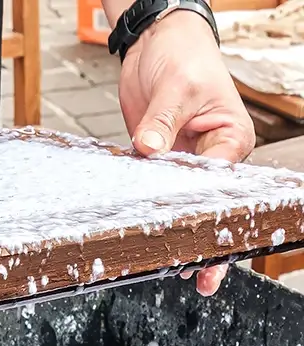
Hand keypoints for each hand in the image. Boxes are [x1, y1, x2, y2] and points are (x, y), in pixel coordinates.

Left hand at [118, 10, 254, 296]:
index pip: (222, 189)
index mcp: (229, 141)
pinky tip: (140, 238)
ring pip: (178, 206)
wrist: (155, 42)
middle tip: (201, 278)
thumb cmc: (183, 55)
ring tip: (170, 269)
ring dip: (173, 234)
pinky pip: (149, 191)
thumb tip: (148, 150)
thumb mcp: (178, 87)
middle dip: (205, 244)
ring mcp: (180, 163)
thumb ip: (162, 123)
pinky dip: (144, 212)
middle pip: (207, 208)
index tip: (204, 246)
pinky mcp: (154, 162)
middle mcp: (209, 157)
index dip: (212, 220)